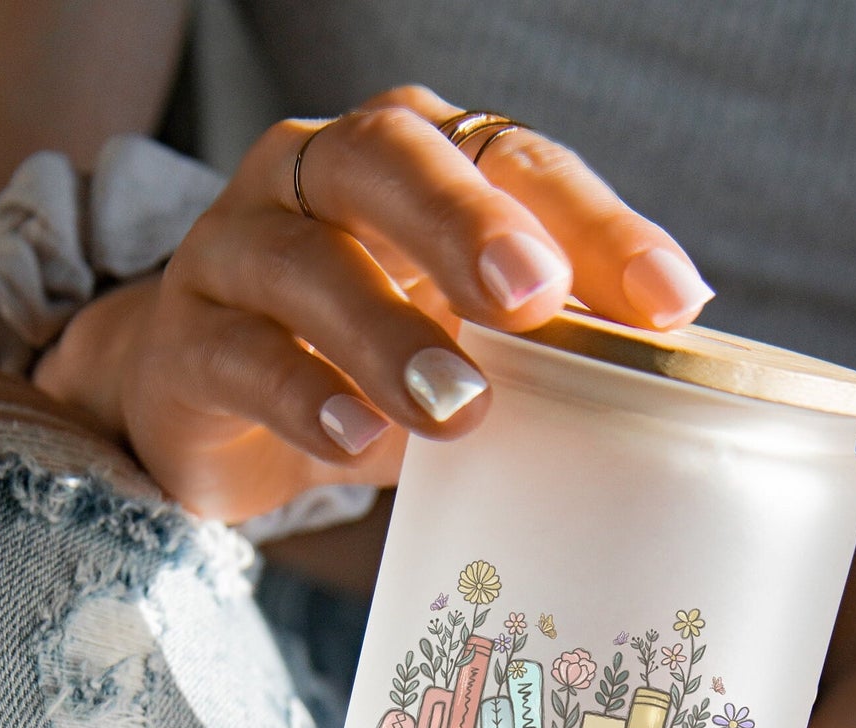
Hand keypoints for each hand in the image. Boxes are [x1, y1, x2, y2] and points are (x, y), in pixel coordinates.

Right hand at [35, 85, 711, 522]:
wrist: (209, 398)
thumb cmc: (360, 356)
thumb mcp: (457, 338)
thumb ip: (537, 346)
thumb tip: (661, 382)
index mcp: (410, 161)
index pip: (512, 160)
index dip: (594, 222)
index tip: (669, 302)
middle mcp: (315, 178)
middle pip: (389, 161)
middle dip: (469, 225)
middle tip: (535, 299)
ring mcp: (237, 250)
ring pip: (307, 262)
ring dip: (388, 331)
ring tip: (458, 405)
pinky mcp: (186, 341)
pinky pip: (242, 355)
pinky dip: (302, 395)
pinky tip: (356, 438)